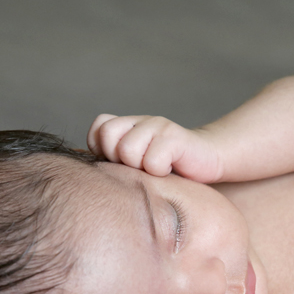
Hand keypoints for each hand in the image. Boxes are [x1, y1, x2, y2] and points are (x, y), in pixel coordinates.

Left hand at [87, 115, 222, 182]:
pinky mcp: (175, 137)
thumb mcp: (136, 164)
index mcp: (128, 124)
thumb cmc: (169, 168)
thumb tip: (85, 173)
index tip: (122, 162)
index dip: (103, 149)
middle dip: (120, 160)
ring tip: (156, 169)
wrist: (208, 161)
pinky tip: (170, 170)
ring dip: (141, 168)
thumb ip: (114, 160)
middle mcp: (141, 120)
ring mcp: (158, 125)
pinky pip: (152, 161)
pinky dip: (160, 173)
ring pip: (128, 150)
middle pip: (109, 137)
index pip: (99, 128)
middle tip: (141, 167)